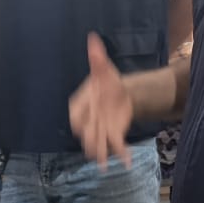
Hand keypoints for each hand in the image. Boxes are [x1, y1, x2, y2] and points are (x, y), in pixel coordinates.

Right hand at [69, 33, 133, 167]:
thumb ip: (97, 57)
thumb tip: (93, 37)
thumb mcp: (103, 68)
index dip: (79, 123)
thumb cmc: (106, 81)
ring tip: (105, 164)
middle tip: (94, 153)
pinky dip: (122, 154)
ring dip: (102, 154)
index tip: (79, 129)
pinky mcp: (113, 134)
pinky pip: (115, 146)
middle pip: (86, 134)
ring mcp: (100, 130)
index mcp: (81, 104)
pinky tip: (128, 162)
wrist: (120, 93)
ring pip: (98, 143)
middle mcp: (88, 120)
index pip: (76, 116)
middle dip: (90, 143)